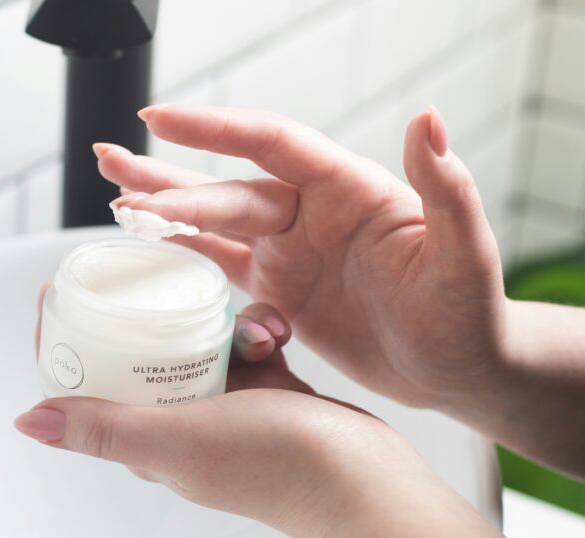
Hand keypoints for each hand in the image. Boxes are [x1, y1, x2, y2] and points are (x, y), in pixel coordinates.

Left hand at [20, 297, 427, 537]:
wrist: (367, 483)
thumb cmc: (273, 466)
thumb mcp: (176, 439)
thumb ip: (105, 429)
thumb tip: (25, 423)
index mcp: (149, 439)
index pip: (89, 384)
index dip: (69, 338)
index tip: (63, 287)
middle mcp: (180, 423)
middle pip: (140, 355)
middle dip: (148, 317)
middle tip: (152, 275)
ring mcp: (226, 407)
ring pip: (199, 342)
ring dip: (219, 324)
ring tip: (255, 327)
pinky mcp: (268, 391)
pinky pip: (247, 344)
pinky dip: (259, 331)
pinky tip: (278, 332)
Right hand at [94, 105, 507, 409]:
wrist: (462, 371)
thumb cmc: (473, 316)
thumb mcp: (465, 258)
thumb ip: (447, 190)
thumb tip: (428, 119)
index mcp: (350, 191)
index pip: (272, 144)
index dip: (214, 129)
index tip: (160, 119)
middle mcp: (314, 214)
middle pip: (229, 188)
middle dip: (168, 181)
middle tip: (113, 173)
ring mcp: (294, 251)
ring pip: (217, 221)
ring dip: (165, 207)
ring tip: (112, 194)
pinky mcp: (282, 290)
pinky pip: (223, 266)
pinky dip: (183, 256)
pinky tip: (147, 248)